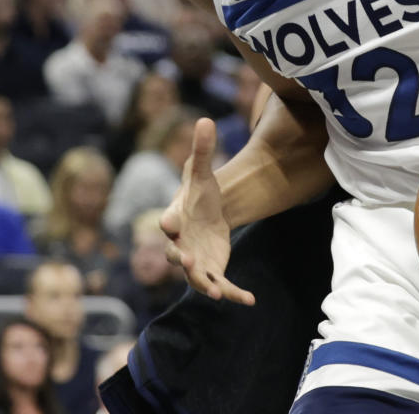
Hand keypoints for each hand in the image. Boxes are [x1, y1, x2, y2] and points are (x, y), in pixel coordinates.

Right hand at [160, 118, 254, 305]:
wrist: (207, 217)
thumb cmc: (199, 196)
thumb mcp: (202, 174)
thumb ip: (202, 150)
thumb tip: (205, 118)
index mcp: (177, 218)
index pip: (169, 221)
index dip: (169, 223)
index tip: (169, 223)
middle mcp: (181, 244)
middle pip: (176, 255)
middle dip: (180, 259)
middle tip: (187, 261)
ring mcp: (195, 262)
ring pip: (197, 277)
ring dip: (206, 284)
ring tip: (216, 292)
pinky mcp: (212, 272)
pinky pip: (222, 285)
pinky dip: (233, 294)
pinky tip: (250, 300)